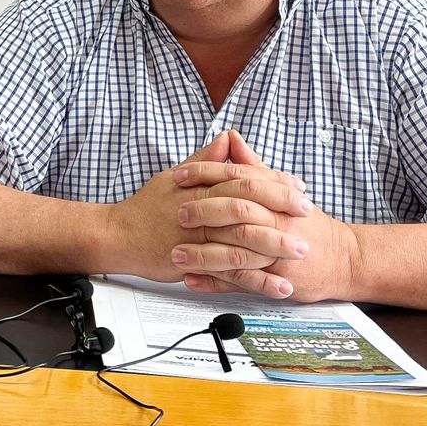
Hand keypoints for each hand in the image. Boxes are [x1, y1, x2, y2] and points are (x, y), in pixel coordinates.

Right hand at [103, 132, 307, 282]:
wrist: (119, 235)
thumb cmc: (146, 207)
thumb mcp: (175, 176)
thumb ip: (205, 160)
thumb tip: (227, 139)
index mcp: (200, 187)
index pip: (243, 179)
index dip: (273, 183)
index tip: (298, 188)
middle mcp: (200, 210)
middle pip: (247, 207)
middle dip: (281, 212)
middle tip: (307, 218)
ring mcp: (198, 238)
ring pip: (242, 241)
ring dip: (274, 247)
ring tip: (301, 252)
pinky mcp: (195, 263)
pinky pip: (231, 274)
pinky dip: (258, 281)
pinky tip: (279, 287)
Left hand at [173, 133, 358, 300]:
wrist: (345, 260)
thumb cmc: (308, 223)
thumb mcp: (283, 190)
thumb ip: (254, 167)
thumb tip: (231, 138)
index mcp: (276, 197)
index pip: (237, 178)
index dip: (205, 174)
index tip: (178, 176)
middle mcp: (277, 222)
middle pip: (236, 212)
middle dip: (203, 212)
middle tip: (177, 214)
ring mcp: (277, 254)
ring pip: (235, 252)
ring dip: (203, 254)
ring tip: (176, 254)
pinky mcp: (277, 281)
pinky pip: (241, 283)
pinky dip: (215, 283)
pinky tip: (192, 280)